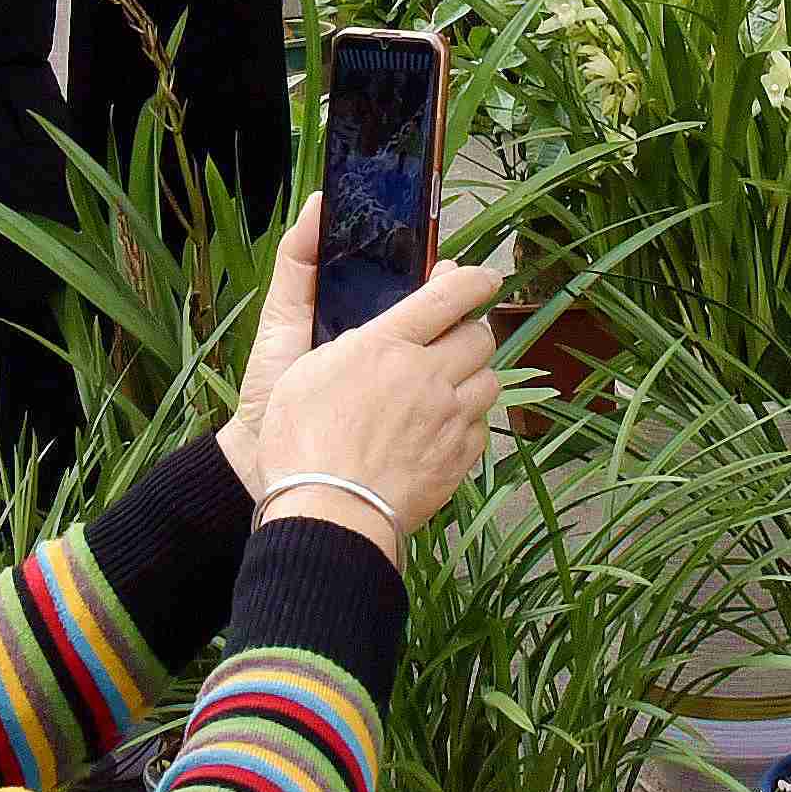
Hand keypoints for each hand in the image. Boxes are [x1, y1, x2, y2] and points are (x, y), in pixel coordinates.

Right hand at [229, 223, 506, 557]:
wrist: (328, 515)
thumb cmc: (301, 443)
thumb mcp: (302, 368)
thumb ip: (342, 335)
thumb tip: (364, 308)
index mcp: (388, 346)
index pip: (449, 295)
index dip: (473, 278)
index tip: (481, 276)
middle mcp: (428, 377)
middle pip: (480, 337)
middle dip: (470, 331)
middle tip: (451, 339)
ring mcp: (449, 420)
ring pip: (489, 380)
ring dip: (473, 377)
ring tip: (448, 387)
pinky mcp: (459, 459)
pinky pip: (481, 426)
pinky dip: (468, 421)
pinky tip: (443, 429)